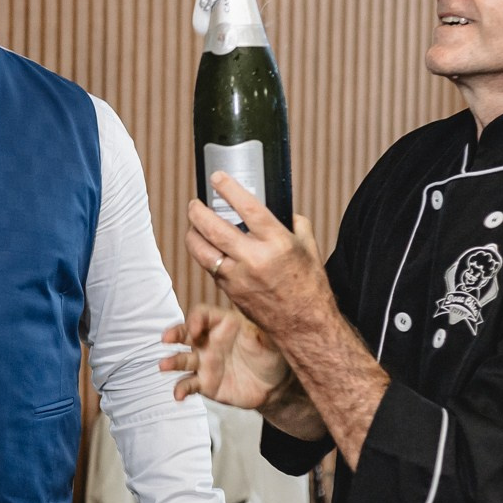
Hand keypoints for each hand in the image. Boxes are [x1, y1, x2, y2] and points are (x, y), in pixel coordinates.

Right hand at [162, 305, 289, 409]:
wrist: (275, 386)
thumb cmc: (273, 356)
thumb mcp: (272, 341)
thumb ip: (261, 333)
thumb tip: (255, 327)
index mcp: (224, 324)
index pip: (202, 314)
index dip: (195, 319)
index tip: (195, 329)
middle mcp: (209, 341)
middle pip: (185, 333)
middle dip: (174, 334)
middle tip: (166, 339)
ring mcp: (205, 363)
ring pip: (182, 359)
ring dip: (171, 362)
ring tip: (163, 366)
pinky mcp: (205, 383)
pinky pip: (188, 384)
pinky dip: (181, 389)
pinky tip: (178, 395)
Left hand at [184, 174, 329, 340]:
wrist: (304, 324)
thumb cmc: (309, 286)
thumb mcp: (309, 248)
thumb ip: (296, 225)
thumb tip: (284, 209)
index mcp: (277, 243)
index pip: (247, 208)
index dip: (229, 189)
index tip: (217, 178)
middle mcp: (255, 259)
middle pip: (214, 228)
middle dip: (198, 211)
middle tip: (195, 203)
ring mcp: (239, 277)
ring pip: (203, 251)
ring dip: (192, 234)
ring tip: (193, 224)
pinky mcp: (230, 291)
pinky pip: (210, 268)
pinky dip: (204, 255)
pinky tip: (205, 247)